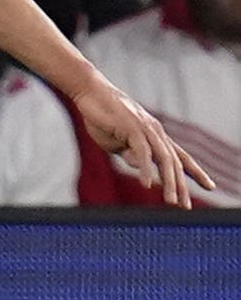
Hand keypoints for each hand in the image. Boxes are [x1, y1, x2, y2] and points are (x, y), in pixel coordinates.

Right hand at [65, 73, 216, 208]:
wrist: (89, 92)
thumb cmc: (102, 117)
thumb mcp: (118, 143)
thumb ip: (131, 156)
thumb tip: (144, 171)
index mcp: (155, 136)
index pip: (181, 157)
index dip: (196, 172)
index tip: (210, 187)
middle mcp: (156, 133)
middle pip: (175, 163)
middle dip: (182, 186)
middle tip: (186, 207)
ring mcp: (147, 130)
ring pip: (164, 160)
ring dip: (170, 183)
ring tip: (171, 202)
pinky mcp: (133, 128)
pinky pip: (144, 153)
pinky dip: (147, 170)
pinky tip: (148, 185)